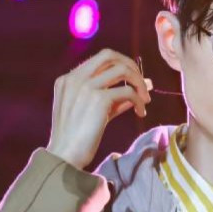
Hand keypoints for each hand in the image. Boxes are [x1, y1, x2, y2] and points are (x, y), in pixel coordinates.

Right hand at [46, 49, 151, 169]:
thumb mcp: (97, 112)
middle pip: (109, 55)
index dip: (121, 65)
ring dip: (139, 83)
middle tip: (143, 84)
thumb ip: (116, 96)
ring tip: (145, 100)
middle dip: (131, 66)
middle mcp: (75, 78)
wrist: (66, 156)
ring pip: (122, 69)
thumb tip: (146, 84)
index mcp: (68, 79)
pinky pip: (128, 91)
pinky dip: (139, 100)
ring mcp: (86, 87)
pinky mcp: (98, 99)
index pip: (100, 58)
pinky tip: (140, 112)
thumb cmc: (79, 138)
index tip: (134, 80)